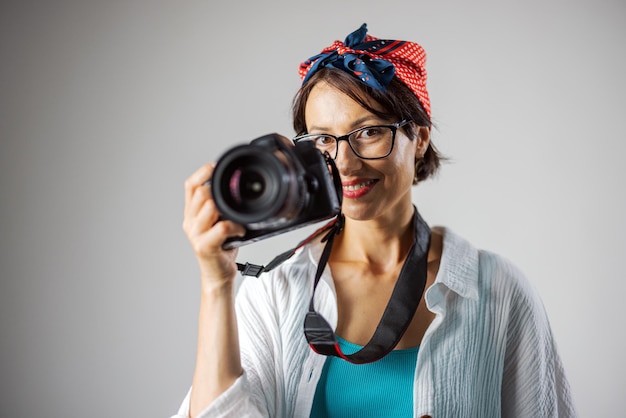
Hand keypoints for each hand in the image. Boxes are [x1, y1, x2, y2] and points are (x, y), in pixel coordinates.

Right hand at [182, 162, 245, 288]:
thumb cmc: (221, 248)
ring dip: (230, 210)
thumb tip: (239, 189)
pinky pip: (222, 227)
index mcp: (191, 214)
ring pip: (210, 206)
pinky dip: (236, 226)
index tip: (216, 165)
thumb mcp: (218, 223)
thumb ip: (221, 207)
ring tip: (239, 219)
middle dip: (219, 191)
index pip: (190, 185)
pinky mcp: (204, 246)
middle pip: (200, 192)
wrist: (217, 275)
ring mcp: (195, 234)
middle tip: (234, 201)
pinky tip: (240, 231)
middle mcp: (189, 222)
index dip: (202, 172)